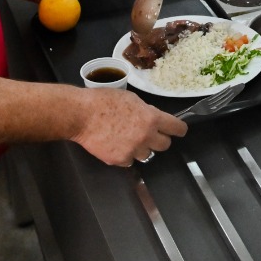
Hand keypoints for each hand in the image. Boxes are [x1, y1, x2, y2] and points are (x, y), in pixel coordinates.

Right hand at [73, 87, 187, 166]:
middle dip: (158, 139)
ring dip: (141, 148)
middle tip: (148, 133)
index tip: (177, 130)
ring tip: (126, 138)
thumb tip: (153, 119)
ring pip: (147, 154)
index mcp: (151, 118)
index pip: (177, 128)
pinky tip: (115, 144)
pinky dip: (125, 155)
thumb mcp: (131, 99)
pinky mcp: (120, 160)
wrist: (82, 115)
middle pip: (165, 145)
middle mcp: (146, 136)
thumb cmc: (104, 101)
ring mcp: (133, 150)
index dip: (178, 129)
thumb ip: (146, 111)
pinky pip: (129, 161)